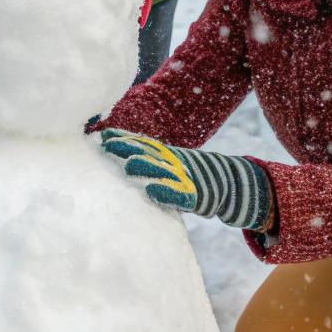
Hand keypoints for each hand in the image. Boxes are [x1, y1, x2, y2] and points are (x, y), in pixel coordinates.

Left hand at [98, 130, 271, 230]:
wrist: (229, 185)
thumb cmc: (190, 176)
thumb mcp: (171, 162)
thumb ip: (152, 157)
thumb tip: (123, 152)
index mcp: (166, 154)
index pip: (142, 143)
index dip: (124, 138)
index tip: (103, 135)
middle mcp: (174, 163)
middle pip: (148, 152)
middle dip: (128, 147)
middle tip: (106, 144)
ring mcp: (184, 178)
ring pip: (162, 170)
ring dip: (146, 167)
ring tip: (128, 164)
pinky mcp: (193, 196)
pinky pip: (178, 195)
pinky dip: (166, 193)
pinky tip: (151, 191)